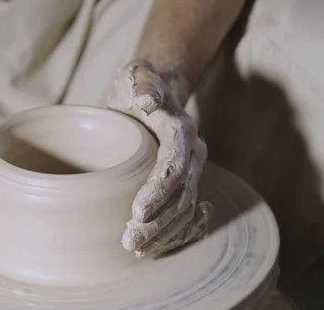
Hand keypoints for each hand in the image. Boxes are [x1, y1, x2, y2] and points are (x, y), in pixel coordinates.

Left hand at [106, 59, 211, 257]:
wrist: (154, 91)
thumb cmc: (140, 84)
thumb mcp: (138, 75)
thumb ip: (144, 84)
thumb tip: (148, 101)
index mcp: (181, 131)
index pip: (174, 167)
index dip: (158, 192)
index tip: (137, 211)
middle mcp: (192, 155)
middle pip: (181, 196)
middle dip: (159, 222)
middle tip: (131, 242)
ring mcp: (190, 171)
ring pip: (185, 210)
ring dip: (164, 233)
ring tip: (138, 250)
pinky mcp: (183, 183)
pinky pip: (184, 214)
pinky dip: (172, 233)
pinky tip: (153, 247)